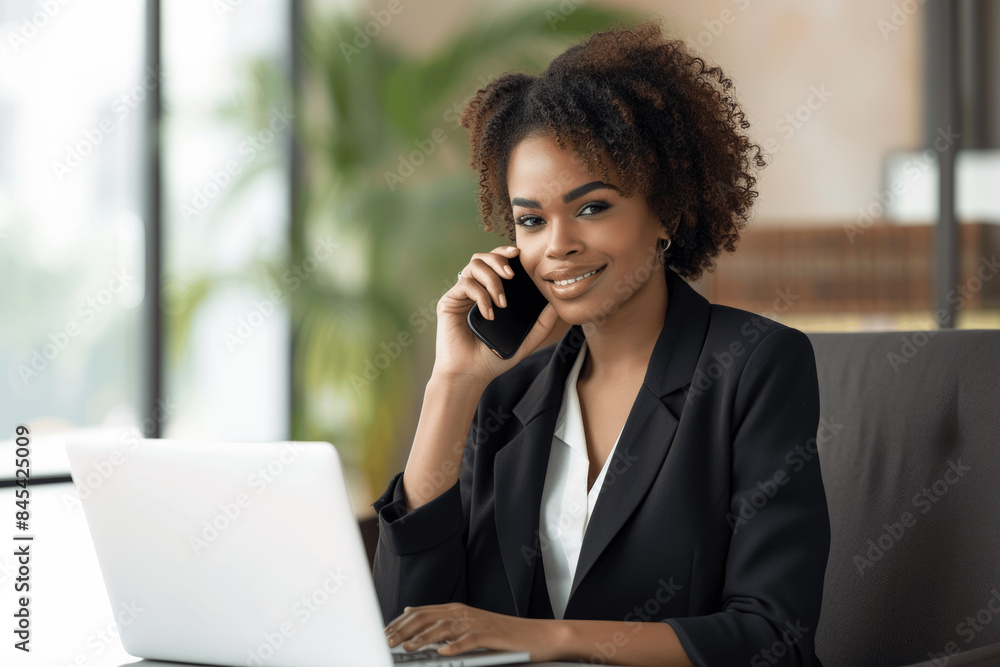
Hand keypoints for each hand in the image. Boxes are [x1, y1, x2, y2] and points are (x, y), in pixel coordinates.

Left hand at [384, 602, 564, 662]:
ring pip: (444, 627)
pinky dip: (455, 646)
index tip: (382, 634)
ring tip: (408, 648)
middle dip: (403, 629)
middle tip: (387, 642)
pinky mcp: (491, 635)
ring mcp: (477, 623)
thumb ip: (441, 620)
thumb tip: (410, 613)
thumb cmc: (502, 635)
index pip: (420, 612)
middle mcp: (464, 613)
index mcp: (456, 610)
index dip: (399, 623)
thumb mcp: (468, 624)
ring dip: (424, 638)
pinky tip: (443, 653)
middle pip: (427, 618)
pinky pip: (470, 640)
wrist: (537, 636)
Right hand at [432, 245, 558, 386]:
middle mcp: (474, 289)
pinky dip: (481, 296)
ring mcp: (461, 294)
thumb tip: (557, 303)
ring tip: (502, 302)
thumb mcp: (526, 340)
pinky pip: (465, 285)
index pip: (497, 263)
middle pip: (483, 257)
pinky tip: (489, 314)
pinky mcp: (449, 301)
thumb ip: (542, 323)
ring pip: (473, 265)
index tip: (520, 254)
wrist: (469, 375)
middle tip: (512, 275)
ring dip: (492, 279)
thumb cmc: (494, 358)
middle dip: (499, 260)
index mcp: (490, 293)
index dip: (506, 253)